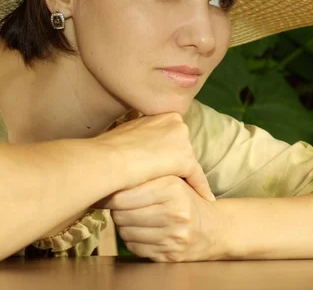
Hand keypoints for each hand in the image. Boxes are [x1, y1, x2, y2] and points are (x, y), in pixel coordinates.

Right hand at [93, 112, 214, 201]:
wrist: (106, 160)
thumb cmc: (106, 150)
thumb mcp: (124, 136)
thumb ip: (137, 138)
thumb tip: (132, 147)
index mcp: (159, 114)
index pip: (170, 135)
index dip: (167, 151)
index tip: (164, 164)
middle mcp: (174, 122)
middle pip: (181, 146)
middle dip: (177, 162)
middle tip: (175, 179)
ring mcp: (181, 139)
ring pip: (189, 161)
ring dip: (187, 176)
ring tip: (190, 190)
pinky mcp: (185, 158)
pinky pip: (197, 177)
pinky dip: (200, 188)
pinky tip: (206, 197)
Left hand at [101, 175, 222, 261]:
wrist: (216, 228)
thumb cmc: (188, 200)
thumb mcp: (173, 181)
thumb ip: (147, 177)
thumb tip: (111, 180)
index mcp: (173, 188)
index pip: (124, 195)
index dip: (112, 196)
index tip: (110, 194)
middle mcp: (175, 213)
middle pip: (122, 215)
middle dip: (117, 212)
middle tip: (121, 207)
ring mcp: (173, 236)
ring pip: (126, 233)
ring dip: (124, 227)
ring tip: (132, 219)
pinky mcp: (170, 254)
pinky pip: (136, 248)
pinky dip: (133, 240)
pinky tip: (141, 232)